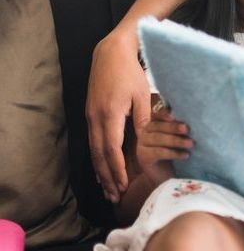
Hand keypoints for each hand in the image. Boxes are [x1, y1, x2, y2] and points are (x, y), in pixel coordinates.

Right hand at [86, 31, 150, 201]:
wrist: (109, 53)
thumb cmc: (129, 72)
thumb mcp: (141, 94)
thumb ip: (143, 118)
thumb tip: (146, 140)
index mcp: (109, 115)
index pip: (112, 150)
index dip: (117, 170)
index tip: (124, 185)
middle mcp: (96, 119)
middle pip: (99, 156)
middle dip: (107, 177)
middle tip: (115, 197)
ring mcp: (91, 117)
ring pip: (94, 151)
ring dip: (101, 171)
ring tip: (107, 189)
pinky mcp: (91, 114)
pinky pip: (93, 142)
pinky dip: (97, 158)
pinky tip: (101, 168)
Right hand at [135, 104, 192, 186]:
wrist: (166, 178)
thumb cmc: (175, 155)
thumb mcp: (178, 139)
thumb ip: (180, 129)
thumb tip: (190, 121)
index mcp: (152, 125)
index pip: (156, 115)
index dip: (164, 114)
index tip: (176, 116)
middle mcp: (144, 133)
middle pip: (157, 126)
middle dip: (173, 127)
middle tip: (188, 129)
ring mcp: (141, 145)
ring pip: (158, 138)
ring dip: (176, 140)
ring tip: (191, 144)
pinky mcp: (143, 157)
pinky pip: (158, 152)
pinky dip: (173, 153)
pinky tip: (185, 155)